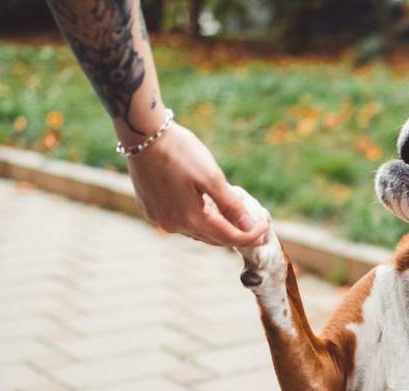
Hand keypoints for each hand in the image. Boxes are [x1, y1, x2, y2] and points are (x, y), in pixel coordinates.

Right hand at [126, 123, 268, 245]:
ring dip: (218, 228)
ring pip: (196, 231)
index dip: (251, 235)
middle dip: (237, 234)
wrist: (143, 134)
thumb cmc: (179, 151)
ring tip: (236, 219)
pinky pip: (181, 221)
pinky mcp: (151, 208)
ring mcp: (159, 218)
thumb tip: (248, 227)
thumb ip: (230, 205)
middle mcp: (173, 225)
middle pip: (213, 238)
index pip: (228, 237)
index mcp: (190, 219)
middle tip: (256, 228)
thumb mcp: (211, 177)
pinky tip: (208, 209)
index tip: (266, 227)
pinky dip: (198, 219)